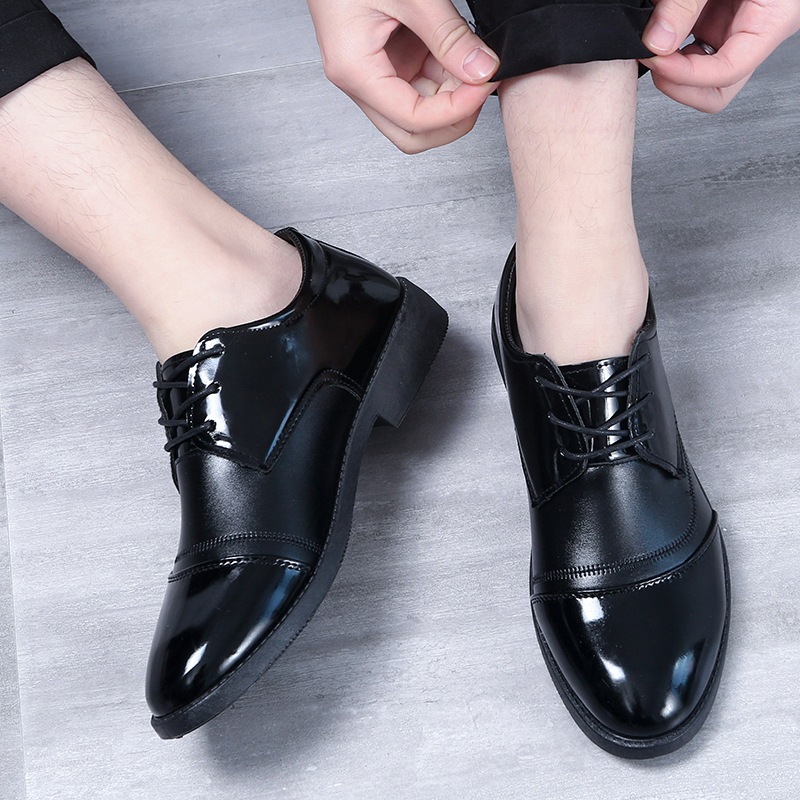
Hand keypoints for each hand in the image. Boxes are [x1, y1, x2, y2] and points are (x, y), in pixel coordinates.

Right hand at [307, 0, 498, 152]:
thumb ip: (448, 35)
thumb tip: (481, 70)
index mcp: (354, 70)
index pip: (413, 120)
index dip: (455, 110)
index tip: (484, 84)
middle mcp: (359, 80)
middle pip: (411, 133)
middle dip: (451, 120)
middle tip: (481, 88)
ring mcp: (372, 73)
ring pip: (417, 114)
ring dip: (449, 99)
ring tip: (473, 66)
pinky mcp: (385, 59)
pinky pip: (418, 86)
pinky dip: (444, 79)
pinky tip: (460, 58)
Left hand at [641, 0, 799, 111]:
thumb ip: (687, 2)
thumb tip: (658, 41)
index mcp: (771, 18)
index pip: (727, 72)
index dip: (687, 76)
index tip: (656, 58)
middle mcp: (753, 28)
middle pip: (717, 89)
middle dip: (680, 83)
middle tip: (654, 59)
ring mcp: (732, 25)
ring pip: (701, 72)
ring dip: (672, 65)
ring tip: (652, 38)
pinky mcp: (713, 16)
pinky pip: (689, 45)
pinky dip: (669, 42)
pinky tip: (657, 26)